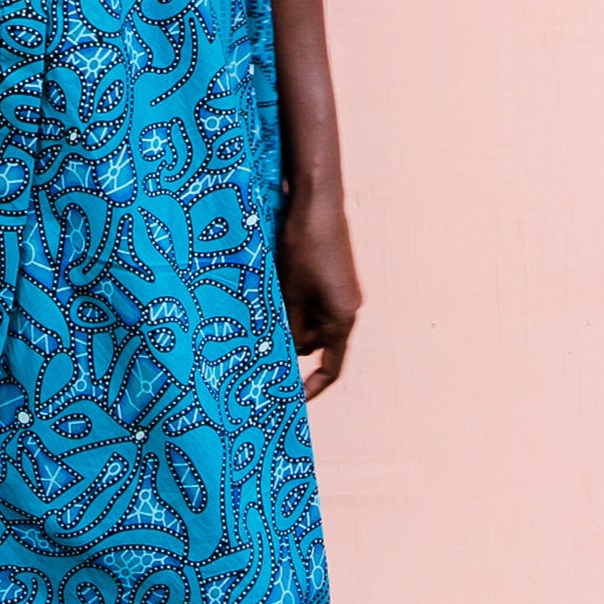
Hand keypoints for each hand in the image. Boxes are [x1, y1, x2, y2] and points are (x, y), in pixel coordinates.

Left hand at [276, 189, 361, 398]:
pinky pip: (310, 302)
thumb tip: (284, 356)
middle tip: (256, 350)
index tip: (294, 401)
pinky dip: (290, 305)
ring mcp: (339, 290)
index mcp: (342, 318)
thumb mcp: (289, 294)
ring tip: (257, 319)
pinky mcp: (330, 275)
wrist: (316, 202)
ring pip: (309, 320)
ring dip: (286, 322)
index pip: (331, 366)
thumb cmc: (305, 249)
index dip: (313, 386)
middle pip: (316, 342)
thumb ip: (290, 329)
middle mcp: (346, 307)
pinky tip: (267, 297)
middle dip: (289, 346)